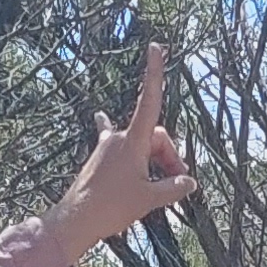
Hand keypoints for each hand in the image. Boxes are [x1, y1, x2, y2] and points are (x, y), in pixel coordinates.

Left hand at [49, 42, 194, 248]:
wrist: (77, 220)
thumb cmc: (112, 207)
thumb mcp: (150, 199)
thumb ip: (173, 188)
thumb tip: (189, 182)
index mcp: (133, 140)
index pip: (150, 100)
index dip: (155, 73)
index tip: (155, 46)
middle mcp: (119, 137)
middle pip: (155, 135)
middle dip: (169, 155)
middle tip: (177, 182)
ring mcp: (108, 146)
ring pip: (141, 144)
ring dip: (154, 160)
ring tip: (157, 188)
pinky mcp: (100, 157)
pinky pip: (113, 140)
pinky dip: (117, 136)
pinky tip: (101, 117)